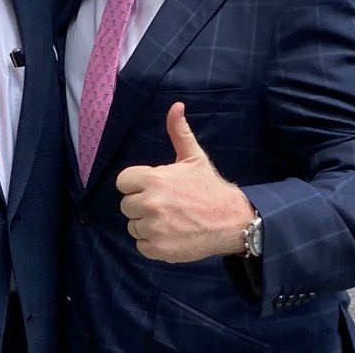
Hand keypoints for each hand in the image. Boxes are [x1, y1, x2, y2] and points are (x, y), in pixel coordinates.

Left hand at [117, 102, 254, 262]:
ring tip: (170, 220)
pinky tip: (170, 235)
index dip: (136, 185)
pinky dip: (153, 244)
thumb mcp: (193, 157)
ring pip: (133, 226)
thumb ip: (179, 132)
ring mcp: (154, 228)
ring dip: (147, 225)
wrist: (231, 220)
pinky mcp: (158, 249)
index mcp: (154, 179)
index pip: (123, 182)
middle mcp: (151, 203)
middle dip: (142, 205)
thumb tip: (176, 106)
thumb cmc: (209, 187)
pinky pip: (141, 246)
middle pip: (126, 205)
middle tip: (165, 205)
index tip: (152, 188)